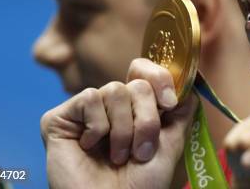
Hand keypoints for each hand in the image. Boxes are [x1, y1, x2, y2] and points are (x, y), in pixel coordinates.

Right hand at [41, 58, 195, 188]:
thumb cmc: (142, 185)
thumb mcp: (171, 144)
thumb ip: (181, 111)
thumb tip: (189, 83)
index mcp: (135, 109)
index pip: (146, 71)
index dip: (160, 78)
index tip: (169, 103)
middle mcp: (111, 107)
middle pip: (137, 84)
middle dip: (146, 119)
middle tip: (141, 151)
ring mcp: (85, 111)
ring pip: (115, 90)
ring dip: (123, 129)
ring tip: (118, 156)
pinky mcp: (59, 118)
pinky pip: (90, 98)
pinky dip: (98, 126)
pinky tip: (89, 146)